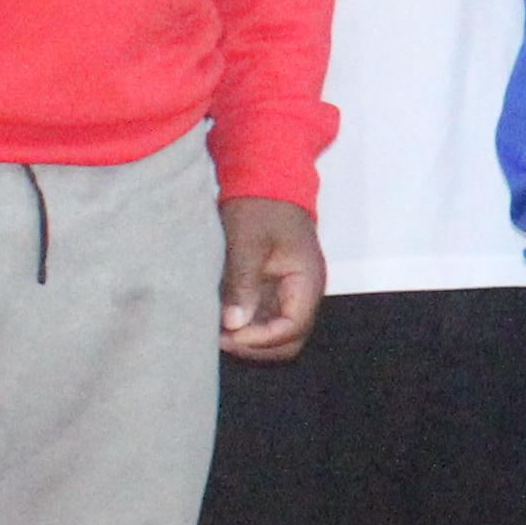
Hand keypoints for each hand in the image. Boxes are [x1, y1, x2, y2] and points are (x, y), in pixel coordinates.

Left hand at [217, 197, 322, 359]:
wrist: (266, 179)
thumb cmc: (261, 205)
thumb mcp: (248, 243)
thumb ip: (243, 283)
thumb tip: (233, 324)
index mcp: (307, 280)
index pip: (292, 328)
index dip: (260, 338)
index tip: (227, 334)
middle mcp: (305, 291)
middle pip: (290, 339)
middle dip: (256, 345)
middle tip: (221, 338)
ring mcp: (291, 291)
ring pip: (278, 332)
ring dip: (250, 337)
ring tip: (218, 330)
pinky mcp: (276, 287)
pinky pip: (267, 317)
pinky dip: (247, 324)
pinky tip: (223, 318)